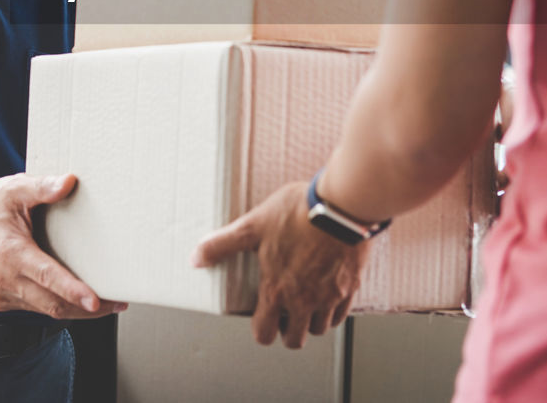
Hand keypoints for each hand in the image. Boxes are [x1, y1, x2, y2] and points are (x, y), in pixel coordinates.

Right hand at [0, 173, 126, 319]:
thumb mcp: (15, 189)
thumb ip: (43, 187)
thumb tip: (70, 182)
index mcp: (10, 252)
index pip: (47, 277)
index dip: (72, 291)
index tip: (95, 302)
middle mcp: (5, 279)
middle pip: (53, 304)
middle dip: (88, 309)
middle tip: (119, 303)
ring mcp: (2, 293)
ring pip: (47, 311)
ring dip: (76, 310)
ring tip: (107, 303)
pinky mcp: (2, 300)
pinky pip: (36, 307)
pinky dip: (58, 305)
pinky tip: (77, 298)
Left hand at [191, 182, 367, 348]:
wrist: (340, 206)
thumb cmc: (297, 214)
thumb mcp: (252, 226)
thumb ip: (222, 244)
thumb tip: (196, 258)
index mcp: (278, 290)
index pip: (264, 334)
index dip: (261, 330)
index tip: (262, 318)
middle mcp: (304, 300)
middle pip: (295, 340)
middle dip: (287, 331)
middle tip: (284, 314)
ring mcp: (330, 296)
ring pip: (320, 329)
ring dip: (311, 322)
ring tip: (305, 304)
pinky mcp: (350, 286)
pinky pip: (342, 313)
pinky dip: (333, 311)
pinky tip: (327, 293)